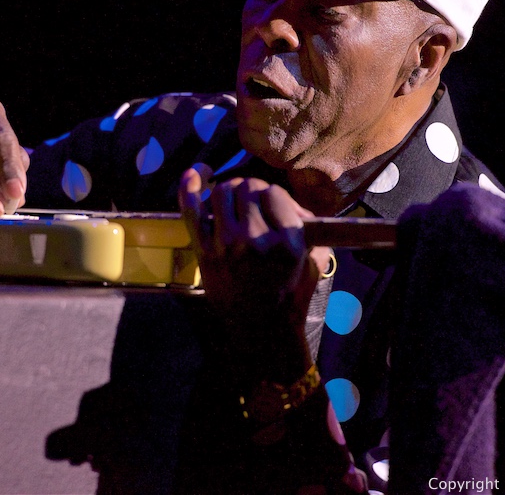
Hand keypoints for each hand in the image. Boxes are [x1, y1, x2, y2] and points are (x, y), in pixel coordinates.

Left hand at [178, 169, 330, 382]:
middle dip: (252, 190)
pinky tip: (195, 174)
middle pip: (247, 187)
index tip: (273, 206)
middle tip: (253, 205)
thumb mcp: (314, 260)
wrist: (262, 330)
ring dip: (229, 190)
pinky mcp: (204, 252)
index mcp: (287, 241)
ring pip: (222, 192)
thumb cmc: (290, 294)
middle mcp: (255, 240)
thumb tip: (292, 204)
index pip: (274, 192)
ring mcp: (226, 245)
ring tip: (234, 202)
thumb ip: (308, 228)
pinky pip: (192, 209)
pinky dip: (190, 186)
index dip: (274, 195)